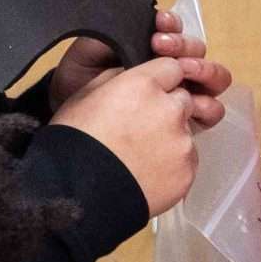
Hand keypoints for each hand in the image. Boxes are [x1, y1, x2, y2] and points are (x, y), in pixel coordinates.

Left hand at [51, 7, 233, 129]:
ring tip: (183, 72)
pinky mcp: (190, 120)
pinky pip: (212, 109)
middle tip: (162, 47)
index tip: (157, 26)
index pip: (173, 28)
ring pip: (214, 77)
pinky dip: (207, 104)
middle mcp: (173, 67)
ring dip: (204, 70)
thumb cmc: (81, 89)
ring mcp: (185, 93)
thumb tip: (126, 22)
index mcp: (151, 47)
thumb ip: (104, 38)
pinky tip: (191, 106)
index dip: (171, 24)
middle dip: (184, 45)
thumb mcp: (85, 57)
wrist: (76, 127)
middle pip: (198, 49)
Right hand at [52, 55, 199, 214]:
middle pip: (182, 99)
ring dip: (170, 139)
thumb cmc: (73, 144)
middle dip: (167, 109)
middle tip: (140, 128)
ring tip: (139, 156)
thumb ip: (118, 78)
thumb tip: (132, 74)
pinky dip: (172, 165)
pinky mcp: (187, 171)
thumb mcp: (84, 96)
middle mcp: (169, 109)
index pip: (171, 67)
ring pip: (185, 131)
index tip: (148, 93)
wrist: (76, 195)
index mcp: (143, 84)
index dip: (160, 80)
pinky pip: (187, 161)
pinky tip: (146, 173)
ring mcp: (182, 142)